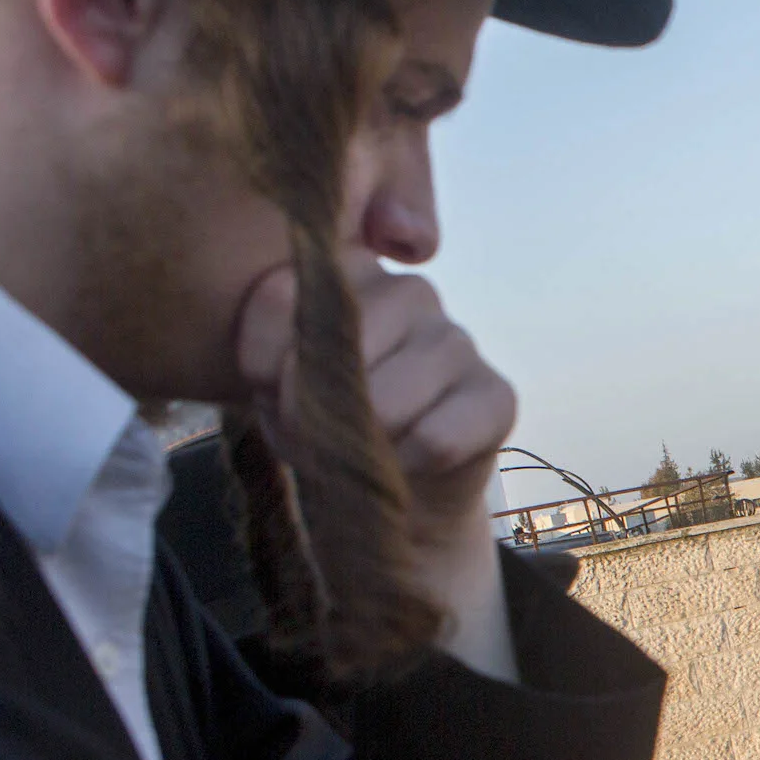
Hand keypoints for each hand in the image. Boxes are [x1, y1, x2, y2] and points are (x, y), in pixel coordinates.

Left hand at [237, 254, 518, 676]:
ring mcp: (458, 339)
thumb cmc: (326, 421)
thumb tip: (306, 366)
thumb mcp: (271, 388)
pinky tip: (407, 465)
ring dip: (363, 447)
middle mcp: (409, 290)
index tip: (271, 390)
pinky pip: (437, 439)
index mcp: (348, 271)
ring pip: (388, 402)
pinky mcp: (497, 394)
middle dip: (315, 413)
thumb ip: (266, 354)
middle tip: (321, 436)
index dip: (262, 367)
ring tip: (365, 452)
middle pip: (341, 350)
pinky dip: (408, 466)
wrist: (387, 488)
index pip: (281, 299)